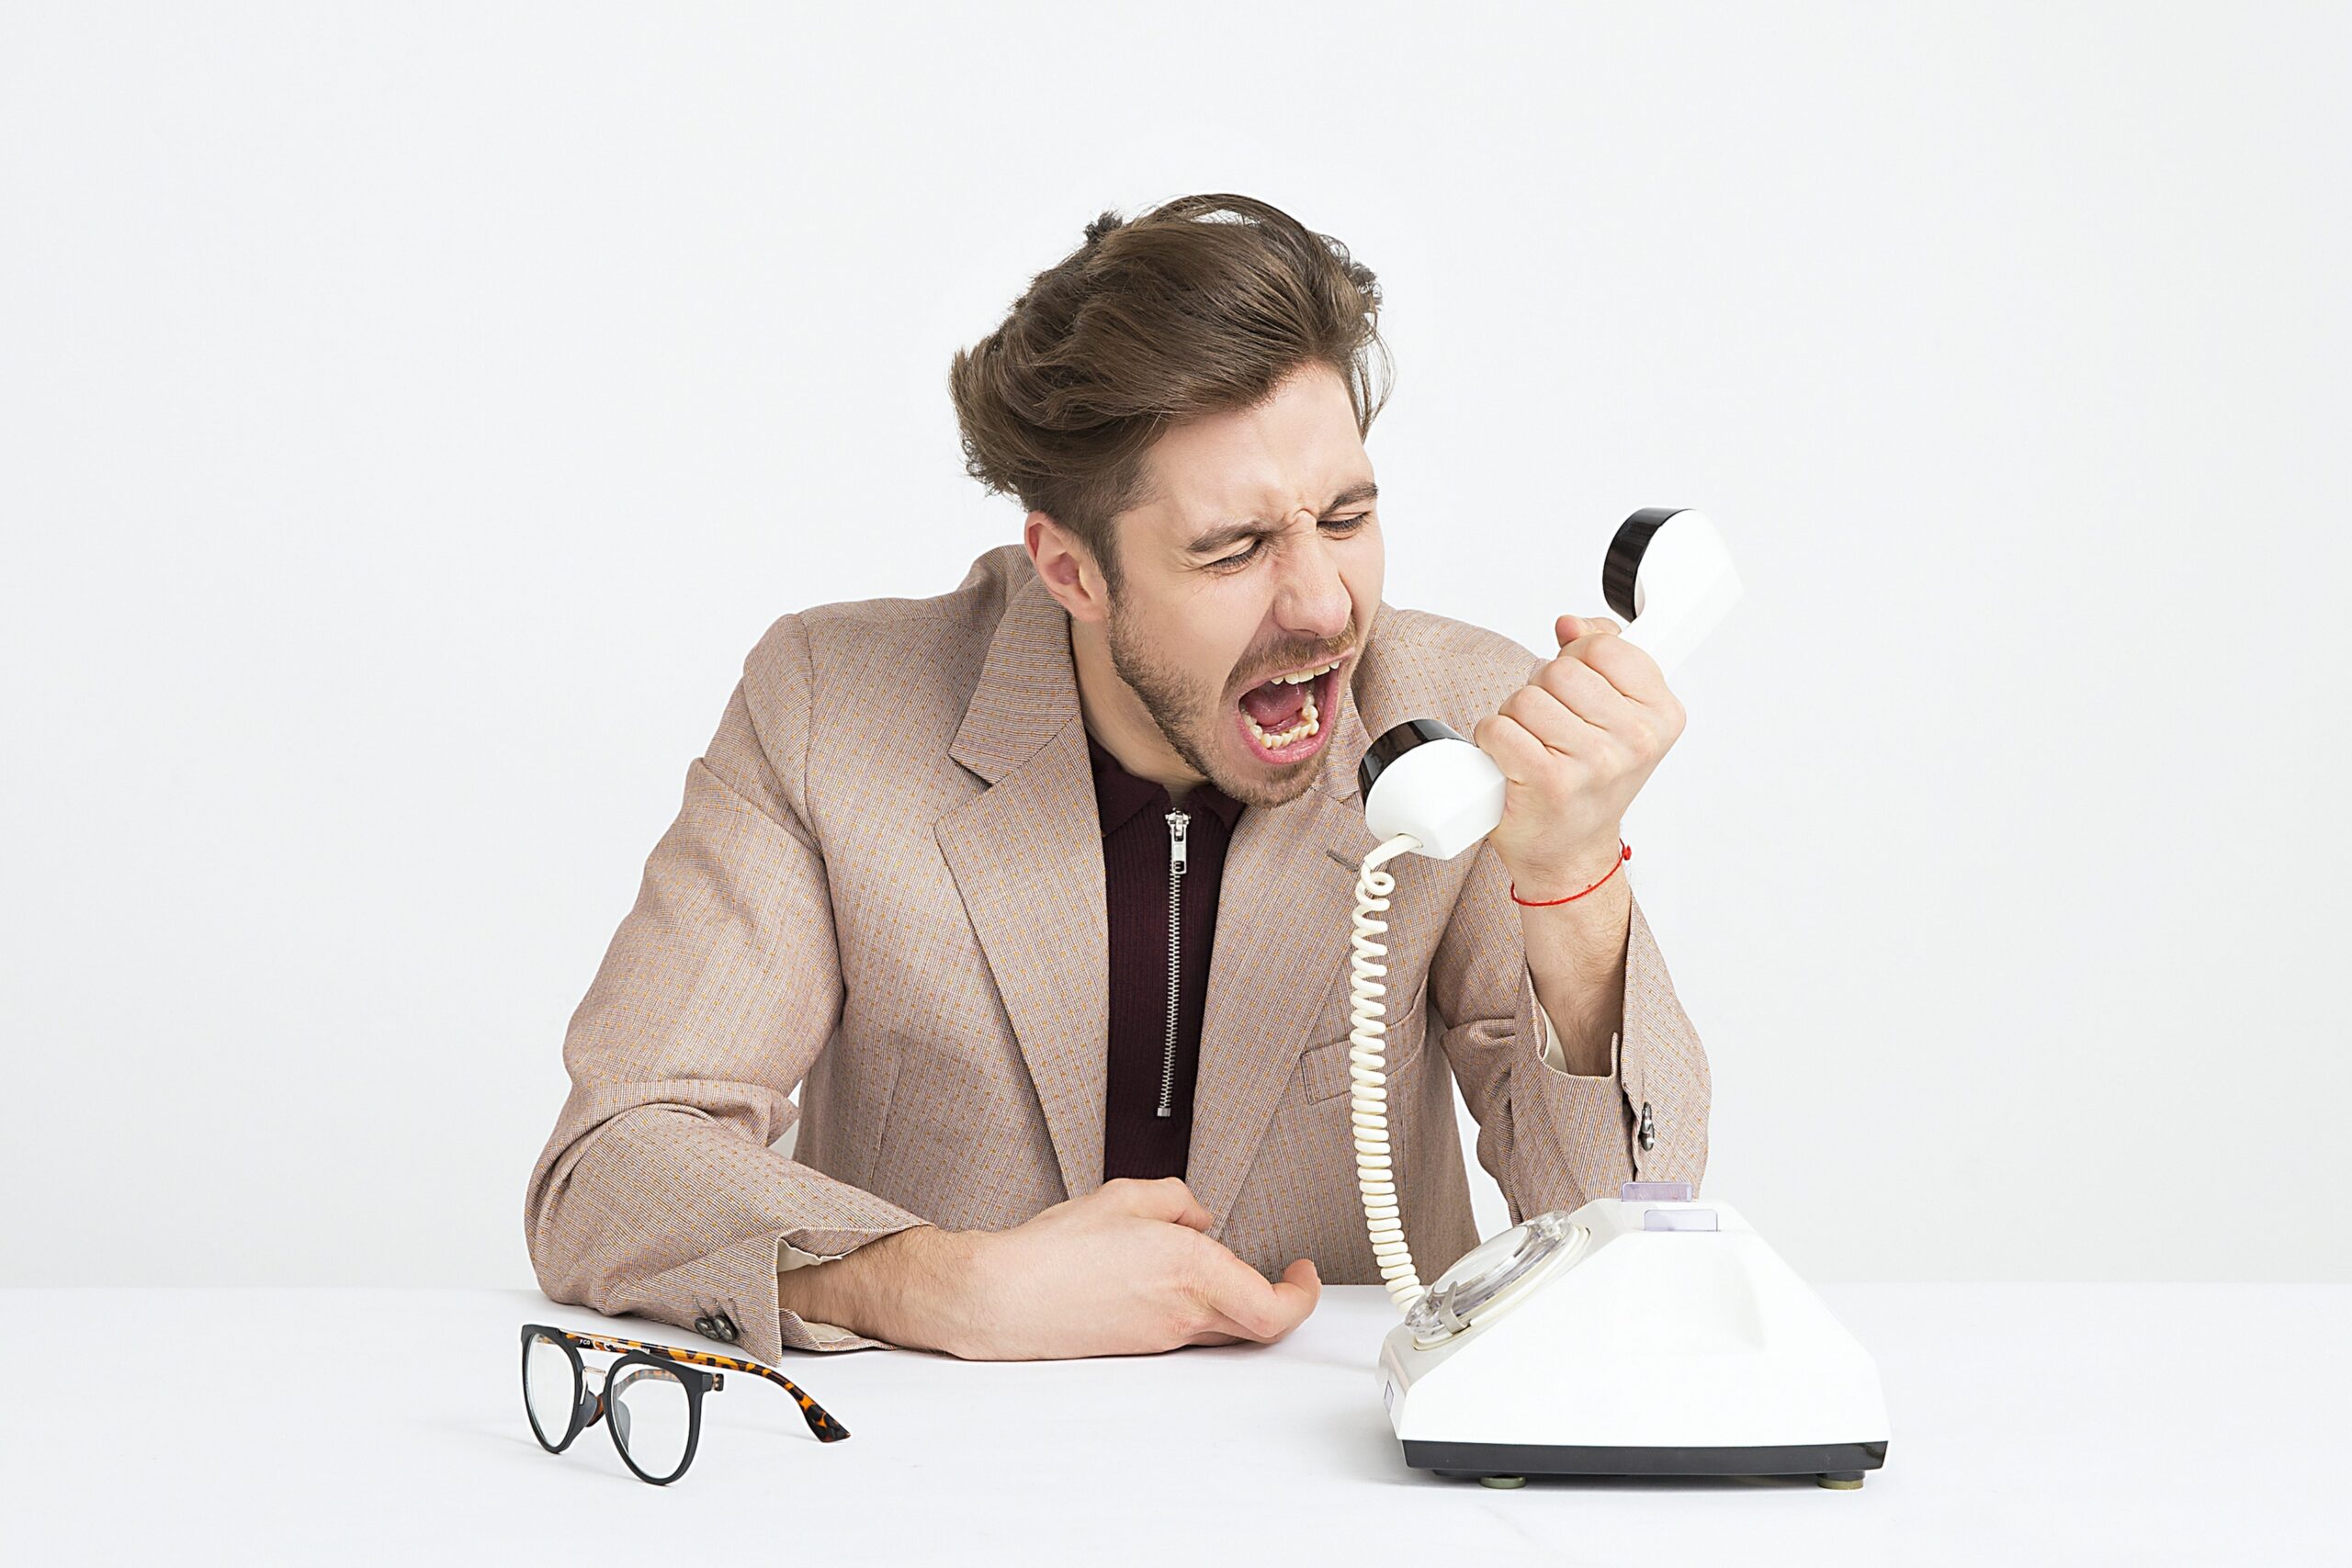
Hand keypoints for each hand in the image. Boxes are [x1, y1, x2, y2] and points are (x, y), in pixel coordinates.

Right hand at [945, 1177, 1320, 1359]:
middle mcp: (1185, 1314)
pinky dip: (1197, 1306)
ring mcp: (1163, 1337)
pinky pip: (1189, 1329)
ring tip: (1216, 1264)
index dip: (1303, 1295)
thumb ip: (1177, 1200)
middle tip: (1283, 1275)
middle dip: (1278, 1298)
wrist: (1005, 1298)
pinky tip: (1169, 1278)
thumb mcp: (1125, 1196)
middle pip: (1259, 1326)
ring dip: (1235, 1300)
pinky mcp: (1140, 1347)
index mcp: (1193, 1272)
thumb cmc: (1054, 1252)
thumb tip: (1198, 1217)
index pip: (1276, 1308)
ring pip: (1225, 1328)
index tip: (1304, 1272)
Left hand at [1471, 614, 1685, 898]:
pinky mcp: (1548, 782)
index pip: (1604, 646)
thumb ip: (1602, 655)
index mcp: (1661, 715)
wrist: (1570, 852)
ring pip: (1525, 699)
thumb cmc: (1590, 781)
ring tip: (1533, 746)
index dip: (1578, 659)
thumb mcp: (1616, 714)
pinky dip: (1492, 741)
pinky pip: (1499, 728)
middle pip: (1559, 671)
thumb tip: (1570, 624)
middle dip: (1542, 691)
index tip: (1581, 689)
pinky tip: (1511, 761)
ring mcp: (1594, 762)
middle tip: (1551, 727)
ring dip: (1515, 718)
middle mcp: (1635, 740)